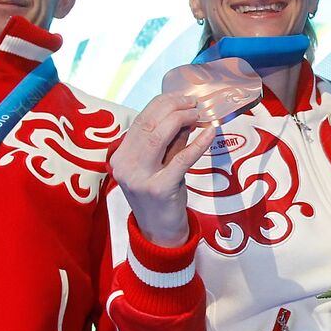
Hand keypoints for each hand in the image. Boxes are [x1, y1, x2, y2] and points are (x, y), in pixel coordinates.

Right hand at [113, 93, 216, 246]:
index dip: (162, 104)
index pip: (140, 120)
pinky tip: (209, 133)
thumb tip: (185, 114)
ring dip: (182, 119)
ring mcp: (139, 177)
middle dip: (173, 107)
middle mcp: (125, 165)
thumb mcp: (161, 164)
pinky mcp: (159, 189)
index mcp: (121, 156)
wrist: (159, 233)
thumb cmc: (161, 196)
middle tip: (193, 103)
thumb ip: (170, 141)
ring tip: (199, 114)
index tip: (182, 98)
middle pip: (148, 124)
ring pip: (158, 136)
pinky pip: (181, 159)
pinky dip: (198, 143)